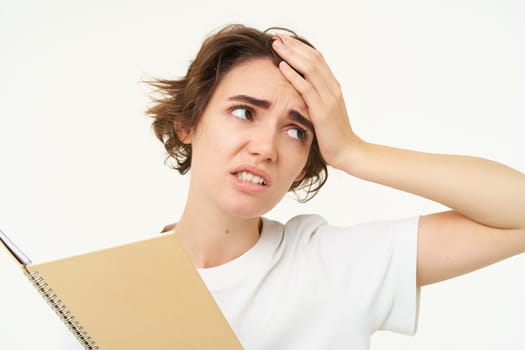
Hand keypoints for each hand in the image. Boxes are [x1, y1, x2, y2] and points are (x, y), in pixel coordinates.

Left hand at [272, 35, 360, 169]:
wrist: (347, 151)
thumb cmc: (332, 135)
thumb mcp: (322, 112)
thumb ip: (314, 99)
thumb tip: (298, 91)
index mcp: (332, 86)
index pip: (316, 58)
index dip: (300, 47)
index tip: (284, 40)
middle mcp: (332, 88)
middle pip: (312, 58)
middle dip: (293, 46)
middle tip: (277, 36)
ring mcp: (329, 98)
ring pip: (310, 68)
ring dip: (291, 55)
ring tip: (276, 46)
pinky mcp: (322, 110)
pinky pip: (307, 88)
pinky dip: (293, 75)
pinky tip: (282, 66)